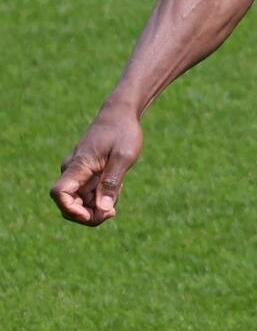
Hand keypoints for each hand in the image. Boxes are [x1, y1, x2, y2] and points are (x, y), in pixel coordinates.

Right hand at [52, 103, 144, 225]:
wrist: (120, 114)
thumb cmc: (123, 132)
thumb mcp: (123, 157)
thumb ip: (112, 183)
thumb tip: (103, 209)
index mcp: (78, 166)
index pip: (59, 193)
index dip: (71, 210)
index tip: (92, 215)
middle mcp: (72, 171)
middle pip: (69, 204)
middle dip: (88, 215)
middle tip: (113, 212)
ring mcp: (78, 173)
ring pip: (80, 201)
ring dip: (97, 206)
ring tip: (119, 189)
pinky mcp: (85, 174)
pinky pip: (88, 194)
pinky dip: (101, 197)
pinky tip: (117, 185)